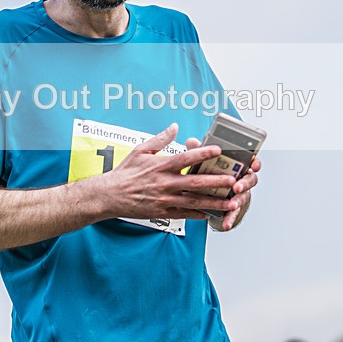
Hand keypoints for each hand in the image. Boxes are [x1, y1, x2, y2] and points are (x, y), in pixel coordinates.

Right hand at [98, 123, 245, 220]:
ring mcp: (165, 199)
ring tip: (230, 201)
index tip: (219, 150)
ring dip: (213, 201)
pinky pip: (184, 214)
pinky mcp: (162, 212)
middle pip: (196, 181)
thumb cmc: (124, 173)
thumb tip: (174, 127)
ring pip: (194, 201)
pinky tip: (210, 214)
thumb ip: (160, 139)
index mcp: (161, 166)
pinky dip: (197, 214)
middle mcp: (165, 183)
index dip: (203, 153)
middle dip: (216, 181)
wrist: (109, 195)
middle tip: (233, 180)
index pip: (186, 158)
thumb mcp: (140, 151)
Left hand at [185, 136, 260, 230]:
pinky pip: (234, 214)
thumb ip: (199, 151)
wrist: (205, 192)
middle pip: (250, 179)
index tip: (253, 164)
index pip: (250, 161)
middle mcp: (241, 178)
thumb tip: (192, 142)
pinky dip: (230, 218)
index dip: (254, 162)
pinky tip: (226, 224)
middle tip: (237, 186)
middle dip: (245, 183)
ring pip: (243, 197)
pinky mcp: (233, 206)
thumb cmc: (208, 172)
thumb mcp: (202, 160)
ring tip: (232, 205)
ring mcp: (238, 193)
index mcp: (237, 165)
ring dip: (238, 201)